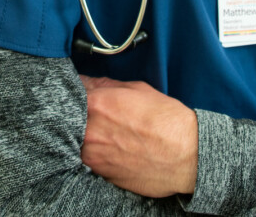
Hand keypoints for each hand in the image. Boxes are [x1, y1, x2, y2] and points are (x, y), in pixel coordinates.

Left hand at [79, 75, 197, 196]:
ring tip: (103, 130)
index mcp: (97, 104)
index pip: (71, 91)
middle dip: (77, 111)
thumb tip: (88, 82)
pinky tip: (109, 147)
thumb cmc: (166, 121)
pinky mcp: (100, 173)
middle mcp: (90, 130)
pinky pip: (87, 158)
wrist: (186, 156)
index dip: (74, 89)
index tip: (78, 90)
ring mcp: (93, 155)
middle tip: (92, 111)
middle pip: (69, 116)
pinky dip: (93, 151)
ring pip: (74, 139)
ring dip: (83, 132)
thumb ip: (106, 85)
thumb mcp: (137, 90)